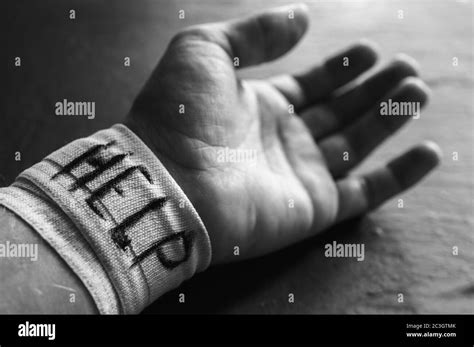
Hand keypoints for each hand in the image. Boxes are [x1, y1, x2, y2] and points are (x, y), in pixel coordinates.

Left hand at [125, 4, 440, 264]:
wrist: (169, 181)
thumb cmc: (180, 112)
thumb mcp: (205, 49)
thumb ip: (254, 33)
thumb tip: (302, 17)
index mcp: (261, 105)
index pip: (311, 85)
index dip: (340, 68)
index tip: (369, 49)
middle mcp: (283, 139)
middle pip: (339, 111)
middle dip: (372, 89)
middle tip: (405, 68)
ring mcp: (300, 174)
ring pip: (357, 145)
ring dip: (389, 118)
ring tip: (418, 91)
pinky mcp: (313, 208)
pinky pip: (367, 193)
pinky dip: (399, 177)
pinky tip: (429, 153)